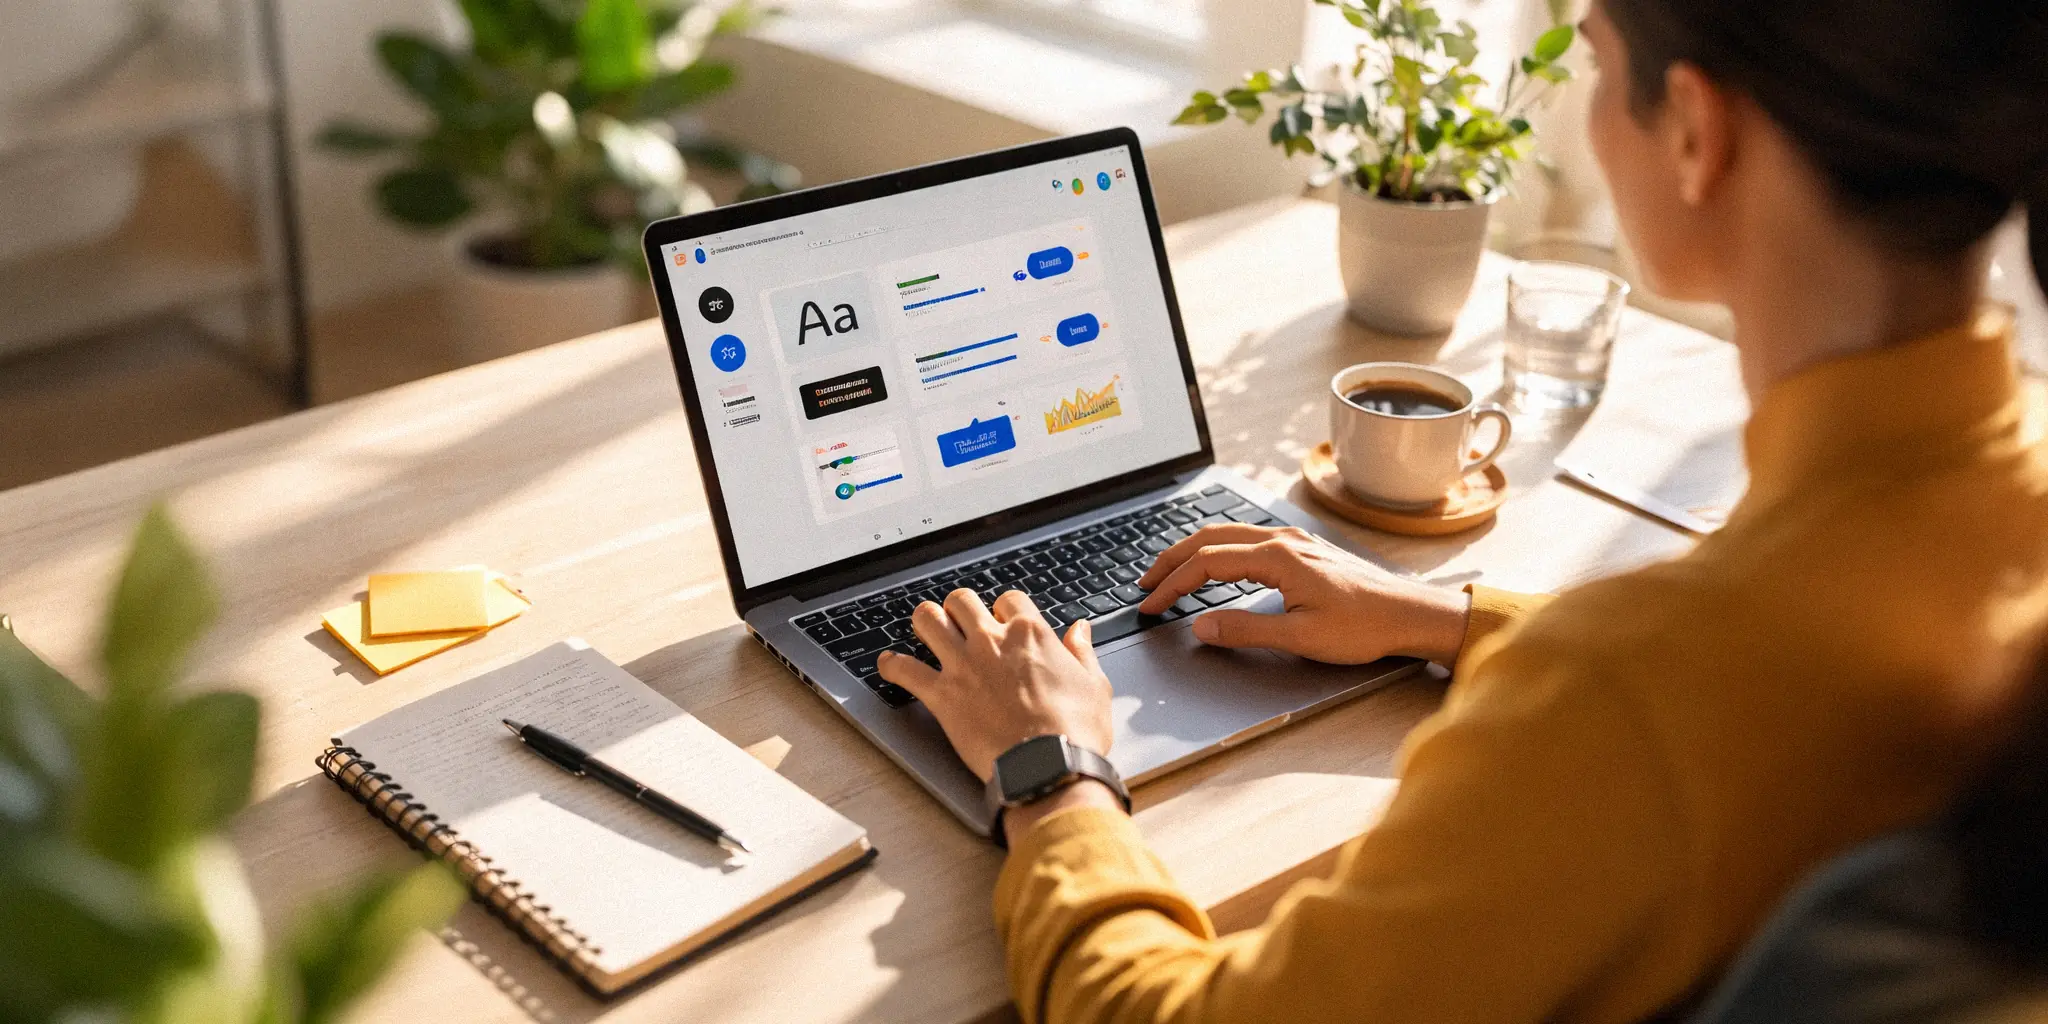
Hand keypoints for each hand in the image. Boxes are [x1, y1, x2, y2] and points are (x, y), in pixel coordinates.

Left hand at [875, 589, 1113, 782]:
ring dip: (926, 622)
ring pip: (928, 620)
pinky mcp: (941, 695)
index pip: (1009, 599)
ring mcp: (963, 666)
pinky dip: (892, 666)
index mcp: (1030, 634)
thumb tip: (1080, 631)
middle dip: (961, 608)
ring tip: (928, 630)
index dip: (1005, 609)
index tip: (1005, 623)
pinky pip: (903, 670)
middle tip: (962, 622)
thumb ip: (1083, 654)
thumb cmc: (1075, 732)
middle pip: (961, 600)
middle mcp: (991, 642)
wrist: (1048, 767)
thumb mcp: (1094, 686)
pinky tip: (889, 666)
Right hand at [1136, 524, 1471, 664]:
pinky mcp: (1303, 548)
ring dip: (1193, 550)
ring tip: (1170, 570)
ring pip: (1228, 534)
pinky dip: (1218, 548)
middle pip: (1209, 539)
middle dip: (1172, 560)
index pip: (1206, 564)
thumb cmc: (1363, 626)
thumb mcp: (1299, 636)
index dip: (1172, 585)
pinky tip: (1217, 561)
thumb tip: (1200, 625)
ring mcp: (1294, 540)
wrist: (1409, 613)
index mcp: (1277, 558)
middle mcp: (1282, 540)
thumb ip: (1244, 629)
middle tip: (1145, 583)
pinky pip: (1248, 538)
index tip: (1151, 605)